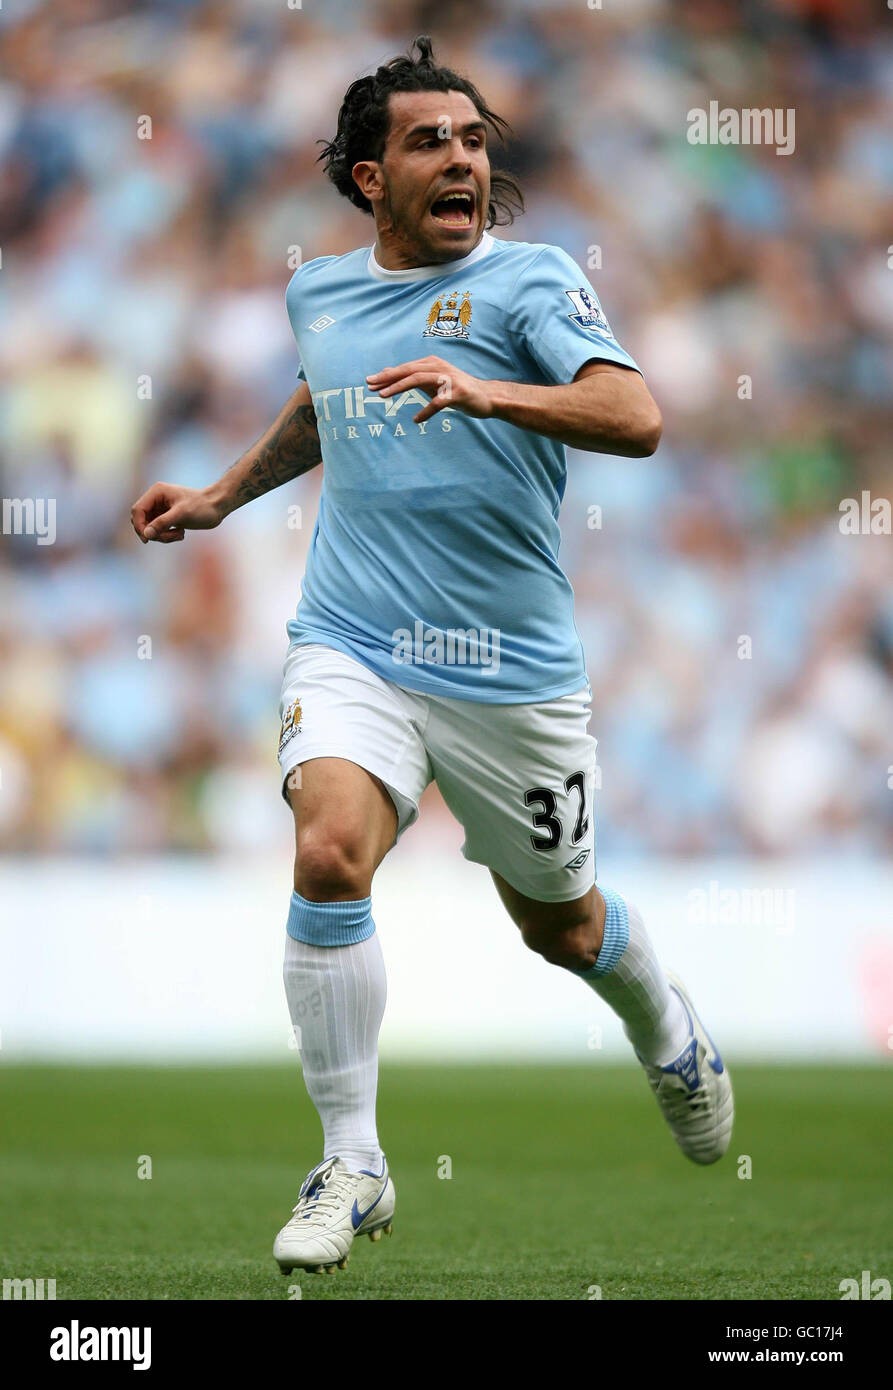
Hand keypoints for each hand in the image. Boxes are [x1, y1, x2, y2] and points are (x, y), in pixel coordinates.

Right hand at [130, 482, 225, 543]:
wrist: (218, 506)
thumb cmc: (202, 507)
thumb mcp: (182, 515)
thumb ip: (162, 523)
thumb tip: (146, 534)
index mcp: (157, 492)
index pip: (138, 510)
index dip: (139, 526)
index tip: (147, 539)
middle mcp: (156, 499)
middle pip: (142, 521)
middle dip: (154, 532)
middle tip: (170, 537)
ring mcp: (161, 509)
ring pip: (150, 528)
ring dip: (163, 536)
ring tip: (179, 535)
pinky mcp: (167, 517)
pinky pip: (159, 531)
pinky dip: (167, 536)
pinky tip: (181, 533)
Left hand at [366, 356, 493, 423]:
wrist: (487, 398)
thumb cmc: (457, 391)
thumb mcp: (433, 382)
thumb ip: (414, 378)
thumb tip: (388, 373)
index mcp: (432, 364)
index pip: (405, 368)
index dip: (386, 375)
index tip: (369, 381)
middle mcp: (439, 368)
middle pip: (409, 370)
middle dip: (387, 378)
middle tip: (370, 385)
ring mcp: (449, 379)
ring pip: (419, 380)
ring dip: (399, 387)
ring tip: (383, 395)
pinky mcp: (458, 393)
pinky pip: (438, 402)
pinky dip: (426, 411)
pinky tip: (416, 420)